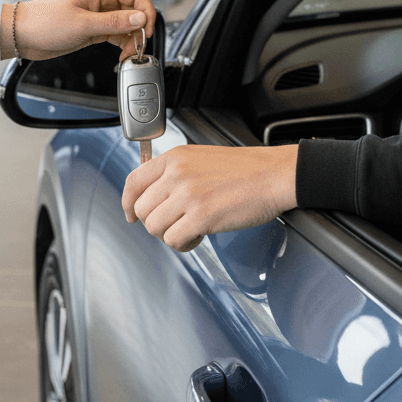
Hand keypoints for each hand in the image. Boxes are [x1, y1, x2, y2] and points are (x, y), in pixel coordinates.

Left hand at [1, 0, 154, 60]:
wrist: (23, 35)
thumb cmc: (44, 22)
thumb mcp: (83, 24)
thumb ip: (114, 22)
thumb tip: (141, 18)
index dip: (146, 12)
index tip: (147, 30)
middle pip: (134, 10)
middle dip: (139, 29)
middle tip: (138, 47)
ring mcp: (99, 14)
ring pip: (128, 24)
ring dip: (132, 39)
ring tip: (127, 54)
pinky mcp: (94, 28)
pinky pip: (117, 33)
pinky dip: (122, 44)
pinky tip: (121, 54)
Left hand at [121, 144, 298, 251]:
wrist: (273, 175)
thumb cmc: (244, 170)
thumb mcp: (200, 158)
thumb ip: (175, 172)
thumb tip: (154, 195)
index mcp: (174, 157)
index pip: (133, 181)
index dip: (128, 202)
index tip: (131, 214)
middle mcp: (176, 174)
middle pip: (141, 209)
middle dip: (155, 222)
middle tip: (175, 224)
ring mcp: (187, 195)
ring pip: (154, 227)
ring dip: (170, 234)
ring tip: (190, 229)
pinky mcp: (201, 216)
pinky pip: (174, 240)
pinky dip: (184, 244)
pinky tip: (198, 236)